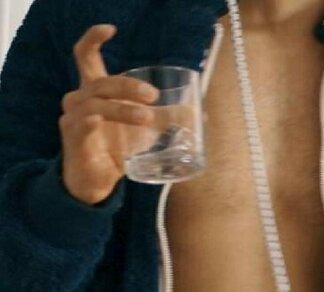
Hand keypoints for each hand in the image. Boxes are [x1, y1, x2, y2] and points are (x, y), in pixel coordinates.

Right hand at [60, 25, 159, 204]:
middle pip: (101, 82)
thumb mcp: (145, 129)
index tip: (111, 29)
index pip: (86, 57)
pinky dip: (90, 122)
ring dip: (122, 109)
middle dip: (128, 86)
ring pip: (95, 105)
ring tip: (147, 118)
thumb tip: (201, 113)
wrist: (97, 181)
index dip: (94, 39)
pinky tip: (99, 122)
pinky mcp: (73, 140)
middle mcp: (81, 100)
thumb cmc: (117, 147)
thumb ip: (167, 117)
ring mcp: (74, 119)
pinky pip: (79, 126)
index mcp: (96, 91)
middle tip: (153, 96)